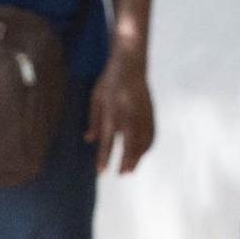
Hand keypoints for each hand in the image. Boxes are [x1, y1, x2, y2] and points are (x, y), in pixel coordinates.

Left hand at [84, 47, 156, 175]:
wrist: (131, 64)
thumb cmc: (110, 81)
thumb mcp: (96, 98)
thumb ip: (94, 120)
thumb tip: (89, 140)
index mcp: (113, 111)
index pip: (108, 140)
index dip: (104, 157)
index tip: (102, 171)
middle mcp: (129, 115)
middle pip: (129, 145)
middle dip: (126, 162)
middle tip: (122, 174)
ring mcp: (142, 114)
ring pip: (142, 141)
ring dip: (138, 157)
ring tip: (131, 169)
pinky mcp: (150, 112)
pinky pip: (150, 134)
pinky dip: (147, 146)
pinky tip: (142, 154)